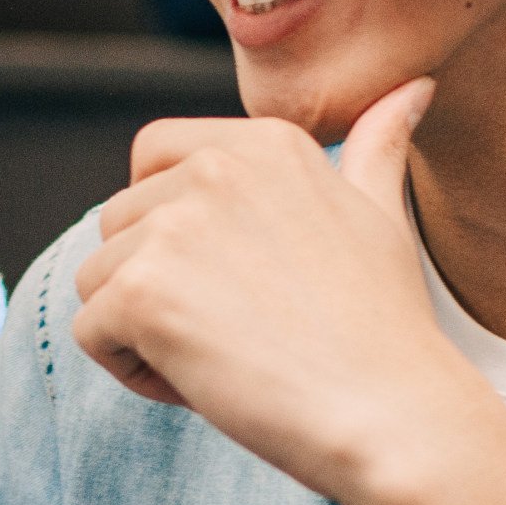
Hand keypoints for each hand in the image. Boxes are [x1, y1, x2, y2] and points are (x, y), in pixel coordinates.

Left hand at [72, 81, 505, 504]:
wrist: (391, 416)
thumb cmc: (386, 331)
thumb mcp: (383, 216)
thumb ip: (376, 150)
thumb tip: (414, 88)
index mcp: (264, 143)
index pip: (152, 158)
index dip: (170, 226)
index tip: (233, 277)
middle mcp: (213, 167)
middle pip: (119, 224)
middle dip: (157, 284)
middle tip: (239, 332)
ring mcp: (173, 227)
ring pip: (98, 279)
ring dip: (143, 331)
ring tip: (226, 358)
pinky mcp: (141, 292)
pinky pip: (91, 332)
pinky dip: (133, 371)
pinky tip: (204, 384)